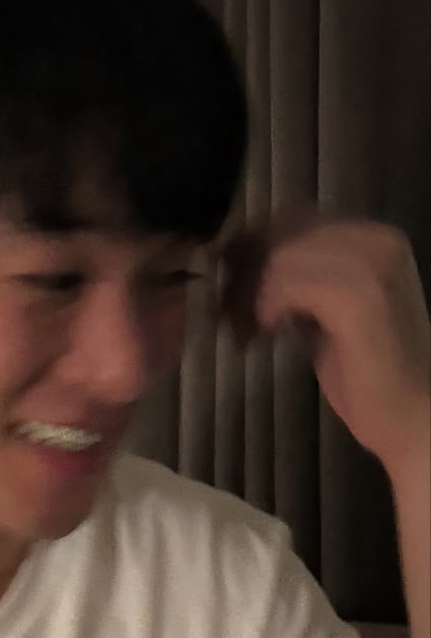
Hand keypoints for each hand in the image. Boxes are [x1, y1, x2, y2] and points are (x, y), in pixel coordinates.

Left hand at [221, 214, 430, 474]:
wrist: (411, 416)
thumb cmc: (365, 375)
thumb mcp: (322, 316)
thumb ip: (294, 285)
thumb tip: (239, 264)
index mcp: (373, 238)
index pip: (293, 221)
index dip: (251, 251)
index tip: (227, 290)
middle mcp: (378, 239)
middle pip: (282, 235)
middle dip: (243, 274)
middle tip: (226, 318)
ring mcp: (372, 265)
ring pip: (279, 259)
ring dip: (247, 298)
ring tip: (243, 335)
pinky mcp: (359, 297)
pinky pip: (286, 286)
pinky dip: (262, 311)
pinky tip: (261, 340)